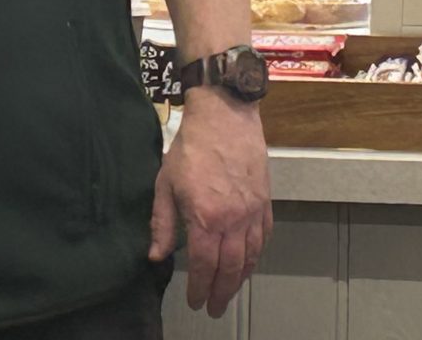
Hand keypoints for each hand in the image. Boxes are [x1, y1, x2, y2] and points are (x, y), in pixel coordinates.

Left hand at [148, 91, 272, 316]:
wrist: (224, 114)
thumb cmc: (190, 147)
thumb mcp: (166, 183)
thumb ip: (162, 223)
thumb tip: (156, 256)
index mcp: (206, 218)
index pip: (204, 266)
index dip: (200, 288)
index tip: (195, 302)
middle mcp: (233, 220)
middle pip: (230, 268)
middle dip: (222, 292)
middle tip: (215, 307)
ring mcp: (253, 211)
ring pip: (251, 256)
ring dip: (241, 279)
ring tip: (230, 291)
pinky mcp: (265, 200)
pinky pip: (264, 236)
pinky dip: (258, 255)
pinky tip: (250, 262)